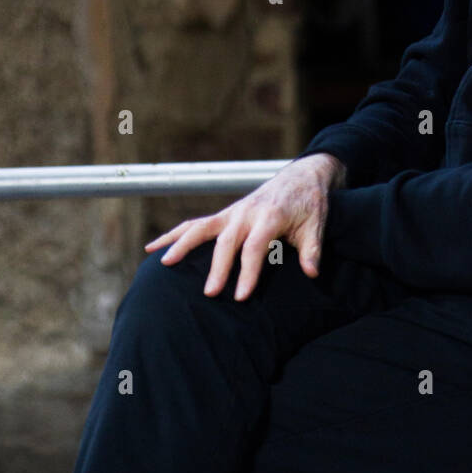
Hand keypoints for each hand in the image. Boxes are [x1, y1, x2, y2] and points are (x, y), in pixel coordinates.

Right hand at [144, 153, 346, 299]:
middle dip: (217, 268)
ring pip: (202, 228)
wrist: (302, 176)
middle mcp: (247, 212)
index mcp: (270, 216)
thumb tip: (313, 273)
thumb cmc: (310, 203)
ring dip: (182, 245)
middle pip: (227, 241)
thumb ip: (312, 250)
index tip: (241, 296)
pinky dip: (175, 234)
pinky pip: (196, 224)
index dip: (247, 272)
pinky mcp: (225, 214)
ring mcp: (233, 212)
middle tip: (208, 293)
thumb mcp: (317, 225)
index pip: (254, 247)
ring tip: (163, 264)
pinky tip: (154, 247)